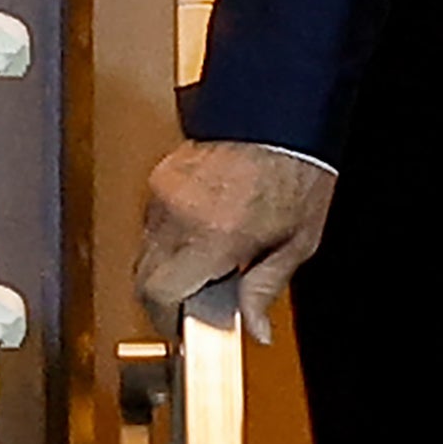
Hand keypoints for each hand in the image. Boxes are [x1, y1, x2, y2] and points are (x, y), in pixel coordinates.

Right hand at [134, 140, 335, 345]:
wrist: (285, 112)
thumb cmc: (299, 170)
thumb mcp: (298, 239)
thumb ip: (266, 288)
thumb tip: (256, 330)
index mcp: (213, 236)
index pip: (159, 295)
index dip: (168, 317)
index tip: (187, 325)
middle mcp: (179, 216)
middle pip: (143, 278)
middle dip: (165, 295)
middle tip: (199, 296)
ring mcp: (165, 193)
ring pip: (144, 249)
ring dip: (167, 263)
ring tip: (210, 253)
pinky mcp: (161, 175)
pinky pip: (152, 219)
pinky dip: (169, 232)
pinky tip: (204, 223)